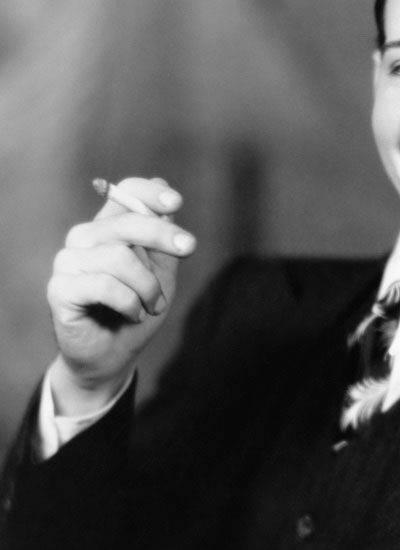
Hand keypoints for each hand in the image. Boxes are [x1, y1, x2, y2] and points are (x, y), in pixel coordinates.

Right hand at [47, 177, 195, 414]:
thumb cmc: (138, 310)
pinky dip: (130, 302)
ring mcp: (68, 262)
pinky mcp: (60, 290)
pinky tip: (133, 315)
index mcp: (108, 229)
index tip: (176, 203)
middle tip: (189, 248)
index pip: (123, 193)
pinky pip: (105, 285)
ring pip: (119, 257)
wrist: (114, 356)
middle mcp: (84, 239)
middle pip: (126, 221)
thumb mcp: (161, 274)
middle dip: (163, 234)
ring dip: (148, 287)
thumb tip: (166, 194)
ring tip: (152, 306)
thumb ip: (163, 241)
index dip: (149, 193)